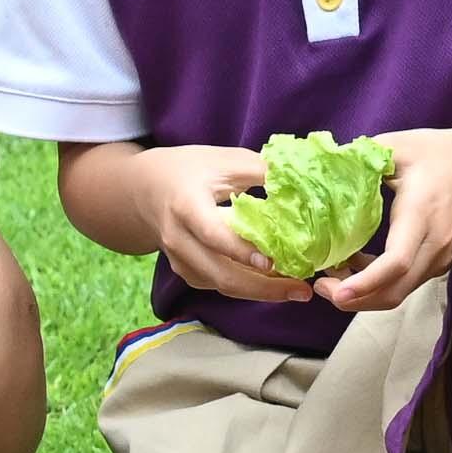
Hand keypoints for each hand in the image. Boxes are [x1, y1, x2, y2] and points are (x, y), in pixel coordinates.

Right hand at [134, 144, 326, 311]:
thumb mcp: (224, 161)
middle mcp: (179, 239)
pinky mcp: (187, 272)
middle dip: (263, 288)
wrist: (146, 189)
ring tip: (296, 289)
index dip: (241, 251)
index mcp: (186, 206)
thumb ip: (261, 171)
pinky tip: (275, 284)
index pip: (212, 235)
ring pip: (222, 286)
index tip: (273, 262)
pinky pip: (219, 286)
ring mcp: (180, 260)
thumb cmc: (190, 170)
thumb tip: (305, 183)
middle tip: (302, 290)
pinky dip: (247, 288)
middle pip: (220, 274)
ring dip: (260, 292)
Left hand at [311, 124, 451, 315]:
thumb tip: (316, 168)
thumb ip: (359, 157)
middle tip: (320, 286)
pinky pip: (407, 282)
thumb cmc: (446, 152)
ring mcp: (441, 257)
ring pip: (399, 292)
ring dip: (364, 294)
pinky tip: (357, 264)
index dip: (364, 283)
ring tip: (332, 274)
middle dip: (353, 300)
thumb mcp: (399, 146)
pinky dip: (379, 284)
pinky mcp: (441, 261)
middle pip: (394, 292)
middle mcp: (434, 244)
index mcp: (421, 214)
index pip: (395, 263)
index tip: (335, 290)